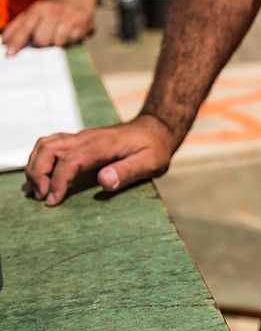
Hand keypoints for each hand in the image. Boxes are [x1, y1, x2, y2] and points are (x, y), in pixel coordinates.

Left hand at [1, 0, 93, 55]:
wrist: (75, 2)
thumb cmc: (50, 14)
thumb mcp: (32, 15)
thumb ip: (17, 27)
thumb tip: (5, 41)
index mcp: (38, 9)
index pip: (25, 28)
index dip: (17, 42)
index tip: (10, 54)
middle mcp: (53, 11)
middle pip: (41, 39)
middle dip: (42, 44)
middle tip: (46, 40)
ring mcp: (68, 16)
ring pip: (57, 42)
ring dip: (57, 43)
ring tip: (59, 36)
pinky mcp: (82, 23)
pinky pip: (72, 41)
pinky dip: (69, 41)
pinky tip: (70, 35)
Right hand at [24, 114, 175, 206]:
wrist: (156, 130)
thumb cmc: (154, 148)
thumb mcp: (151, 162)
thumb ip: (127, 171)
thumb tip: (104, 181)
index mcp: (103, 145)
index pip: (70, 160)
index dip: (57, 181)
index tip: (53, 200)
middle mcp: (87, 137)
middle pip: (49, 149)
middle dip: (38, 173)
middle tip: (42, 197)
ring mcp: (81, 137)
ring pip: (46, 144)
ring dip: (35, 165)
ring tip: (38, 189)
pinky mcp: (79, 140)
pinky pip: (51, 144)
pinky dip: (39, 159)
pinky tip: (41, 176)